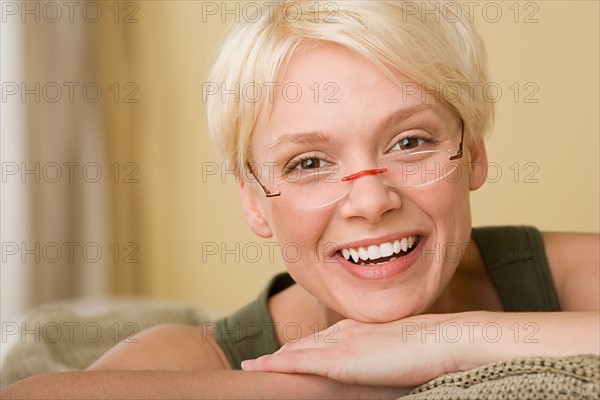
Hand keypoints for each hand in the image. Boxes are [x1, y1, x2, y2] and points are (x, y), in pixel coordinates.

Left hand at [242, 315, 461, 386]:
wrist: (443, 341)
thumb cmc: (432, 349)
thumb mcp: (402, 352)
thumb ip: (386, 357)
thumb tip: (386, 366)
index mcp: (359, 329)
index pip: (322, 339)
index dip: (301, 347)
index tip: (285, 354)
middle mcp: (345, 332)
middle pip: (304, 343)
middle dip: (281, 353)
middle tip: (258, 362)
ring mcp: (341, 344)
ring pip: (296, 351)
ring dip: (273, 359)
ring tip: (252, 366)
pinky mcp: (340, 360)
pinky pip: (298, 362)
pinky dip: (277, 365)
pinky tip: (259, 368)